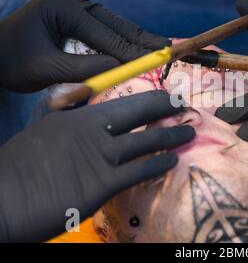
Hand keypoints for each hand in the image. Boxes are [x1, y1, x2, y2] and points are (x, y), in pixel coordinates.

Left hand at [0, 0, 169, 92]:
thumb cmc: (10, 62)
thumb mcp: (47, 69)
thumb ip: (86, 68)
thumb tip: (122, 68)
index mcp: (62, 7)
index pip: (105, 34)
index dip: (132, 51)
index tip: (155, 62)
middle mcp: (71, 0)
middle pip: (115, 23)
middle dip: (142, 40)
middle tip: (168, 49)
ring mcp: (73, 4)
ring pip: (113, 24)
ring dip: (135, 39)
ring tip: (160, 48)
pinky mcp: (74, 14)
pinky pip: (104, 28)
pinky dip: (122, 39)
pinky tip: (139, 46)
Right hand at [0, 91, 194, 241]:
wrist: (6, 199)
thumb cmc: (21, 165)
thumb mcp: (42, 126)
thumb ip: (64, 105)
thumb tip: (84, 89)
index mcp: (78, 116)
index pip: (122, 100)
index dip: (148, 98)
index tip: (166, 95)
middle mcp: (93, 131)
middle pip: (139, 113)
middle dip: (165, 108)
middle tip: (185, 106)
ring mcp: (100, 157)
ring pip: (146, 141)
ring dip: (171, 136)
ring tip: (188, 132)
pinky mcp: (103, 184)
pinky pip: (140, 170)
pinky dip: (159, 164)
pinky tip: (172, 161)